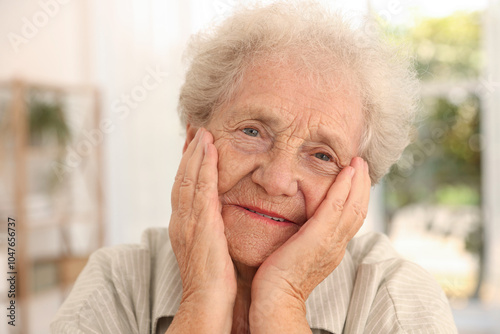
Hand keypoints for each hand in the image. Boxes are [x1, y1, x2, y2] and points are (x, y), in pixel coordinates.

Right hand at [168, 128, 235, 332]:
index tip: (196, 143)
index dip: (188, 163)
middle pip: (182, 176)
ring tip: (201, 130)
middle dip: (188, 151)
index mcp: (184, 224)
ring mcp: (188, 221)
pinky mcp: (201, 224)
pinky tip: (208, 148)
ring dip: (194, 152)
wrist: (207, 304)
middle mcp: (181, 219)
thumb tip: (220, 217)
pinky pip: (201, 188)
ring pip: (188, 177)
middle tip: (195, 127)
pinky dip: (203, 166)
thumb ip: (212, 229)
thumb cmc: (214, 281)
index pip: (184, 186)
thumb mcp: (210, 249)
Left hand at [249, 157, 370, 332]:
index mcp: (332, 249)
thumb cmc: (279, 279)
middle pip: (359, 210)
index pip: (351, 219)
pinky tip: (346, 172)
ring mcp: (331, 242)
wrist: (275, 298)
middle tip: (361, 163)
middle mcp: (337, 246)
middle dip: (362, 185)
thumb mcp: (297, 254)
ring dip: (357, 182)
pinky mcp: (319, 238)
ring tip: (357, 162)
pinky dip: (344, 188)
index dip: (356, 197)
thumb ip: (304, 238)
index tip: (355, 177)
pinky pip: (336, 208)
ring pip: (353, 207)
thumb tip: (298, 225)